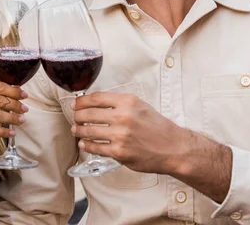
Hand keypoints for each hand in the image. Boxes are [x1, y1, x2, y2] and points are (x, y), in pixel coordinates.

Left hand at [71, 92, 188, 173]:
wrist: (173, 148)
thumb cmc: (157, 126)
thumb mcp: (140, 106)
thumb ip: (119, 103)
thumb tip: (96, 103)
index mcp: (127, 102)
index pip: (96, 98)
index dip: (81, 101)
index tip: (76, 104)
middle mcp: (123, 117)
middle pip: (88, 114)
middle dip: (78, 116)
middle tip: (76, 118)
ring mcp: (120, 135)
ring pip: (88, 131)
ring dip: (79, 130)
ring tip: (76, 130)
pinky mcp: (119, 152)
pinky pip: (95, 147)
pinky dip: (86, 145)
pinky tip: (84, 143)